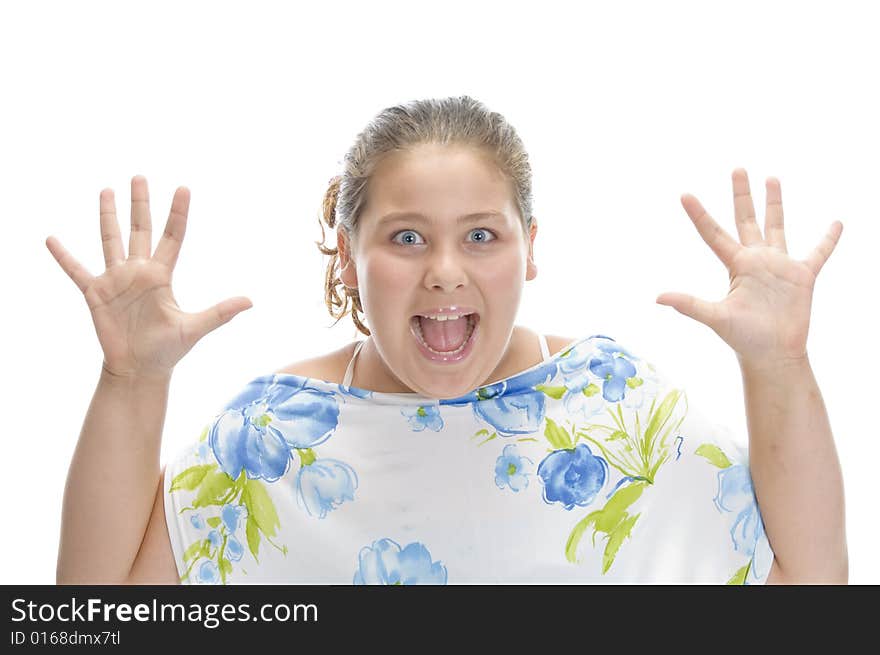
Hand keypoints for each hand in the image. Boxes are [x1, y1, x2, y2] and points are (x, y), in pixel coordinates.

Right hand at [46, 175, 252, 378]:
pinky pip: (77, 270)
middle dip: (139, 204)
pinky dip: (64, 256)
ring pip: (110, 240)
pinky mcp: (96, 294)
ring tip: (106, 190)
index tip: (183, 188)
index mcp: (162, 276)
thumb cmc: (167, 350)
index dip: (177, 213)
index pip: (172, 237)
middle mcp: (139, 272)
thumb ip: (220, 312)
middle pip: (140, 230)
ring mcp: (116, 280)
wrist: (140, 370)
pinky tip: (52, 239)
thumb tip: (251, 301)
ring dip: (107, 216)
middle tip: (139, 177)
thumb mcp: (195, 329)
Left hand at [655, 168, 842, 368]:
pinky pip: (818, 253)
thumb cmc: (743, 339)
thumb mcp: (715, 317)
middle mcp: (756, 260)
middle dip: (742, 195)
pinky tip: (836, 223)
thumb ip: (690, 304)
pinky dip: (828, 239)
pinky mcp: (803, 277)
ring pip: (777, 226)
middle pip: (746, 219)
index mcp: (736, 265)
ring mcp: (779, 266)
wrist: (772, 354)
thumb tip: (658, 297)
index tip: (684, 194)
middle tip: (737, 169)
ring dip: (775, 203)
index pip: (713, 234)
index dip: (699, 215)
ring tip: (772, 178)